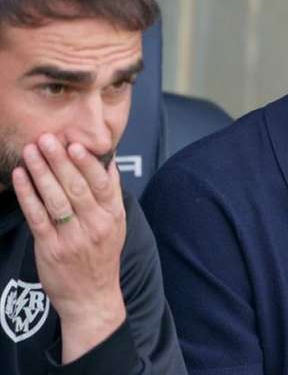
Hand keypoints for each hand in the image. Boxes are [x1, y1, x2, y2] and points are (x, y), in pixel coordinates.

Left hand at [11, 133, 126, 363]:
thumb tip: (108, 161)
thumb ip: (111, 193)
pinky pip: (37, 217)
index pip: (102, 183)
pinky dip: (28, 195)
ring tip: (31, 151)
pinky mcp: (51, 248)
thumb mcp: (117, 224)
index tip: (74, 144)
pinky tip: (20, 177)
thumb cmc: (102, 256)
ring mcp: (73, 238)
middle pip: (76, 187)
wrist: (92, 297)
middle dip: (59, 161)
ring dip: (41, 172)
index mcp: (113, 215)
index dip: (87, 162)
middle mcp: (95, 225)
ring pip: (56, 199)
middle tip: (46, 139)